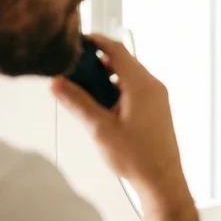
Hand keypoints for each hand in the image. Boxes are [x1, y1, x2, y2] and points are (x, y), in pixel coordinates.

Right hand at [51, 34, 188, 205]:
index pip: (117, 50)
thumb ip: (78, 102)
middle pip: (123, 62)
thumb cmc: (137, 156)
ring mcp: (158, 97)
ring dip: (107, 78)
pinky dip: (117, 89)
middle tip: (74, 71)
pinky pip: (135, 89)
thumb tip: (59, 83)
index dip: (97, 42)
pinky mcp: (157, 109)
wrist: (162, 179)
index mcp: (142, 85)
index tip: (78, 42)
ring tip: (85, 91)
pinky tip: (102, 106)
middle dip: (98, 62)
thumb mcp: (100, 128)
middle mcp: (153, 86)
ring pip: (129, 76)